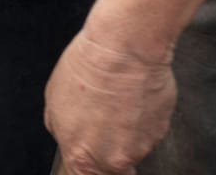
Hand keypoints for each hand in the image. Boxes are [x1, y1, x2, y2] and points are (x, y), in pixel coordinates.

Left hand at [47, 27, 176, 172]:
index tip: (87, 159)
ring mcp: (140, 148)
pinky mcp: (161, 133)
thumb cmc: (87, 70)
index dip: (86, 168)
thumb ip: (62, 129)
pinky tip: (132, 98)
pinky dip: (142, 119)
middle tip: (104, 125)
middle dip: (108, 152)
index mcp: (81, 155)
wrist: (123, 51)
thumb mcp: (54, 100)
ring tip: (116, 102)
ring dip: (125, 132)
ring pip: (132, 149)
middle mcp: (112, 159)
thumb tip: (68, 136)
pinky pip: (148, 132)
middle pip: (112, 169)